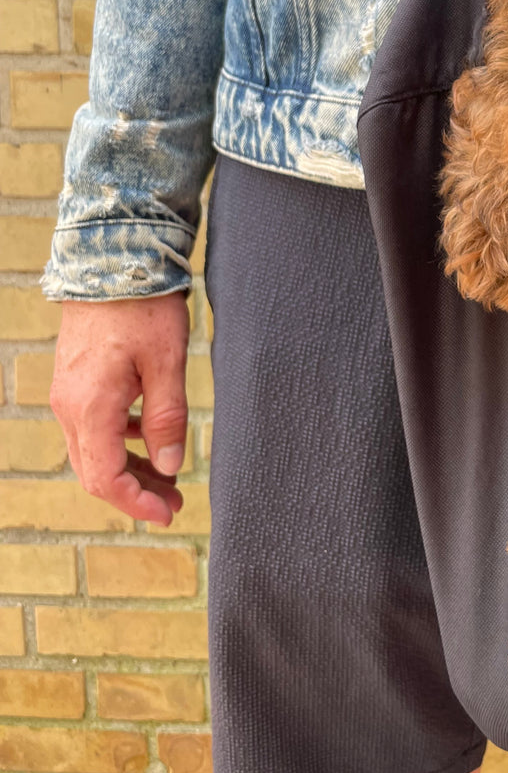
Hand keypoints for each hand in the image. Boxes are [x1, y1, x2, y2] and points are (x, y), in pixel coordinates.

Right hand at [50, 293, 189, 525]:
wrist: (112, 260)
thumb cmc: (143, 307)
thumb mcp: (167, 363)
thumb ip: (167, 418)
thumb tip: (169, 466)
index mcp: (91, 408)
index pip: (106, 479)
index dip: (137, 503)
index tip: (169, 512)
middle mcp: (70, 406)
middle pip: (94, 472)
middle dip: (133, 492)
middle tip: (174, 500)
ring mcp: (68, 393)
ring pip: (91, 451)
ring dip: (126, 468)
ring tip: (166, 473)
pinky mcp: (75, 380)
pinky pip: (90, 426)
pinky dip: (118, 442)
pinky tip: (147, 435)